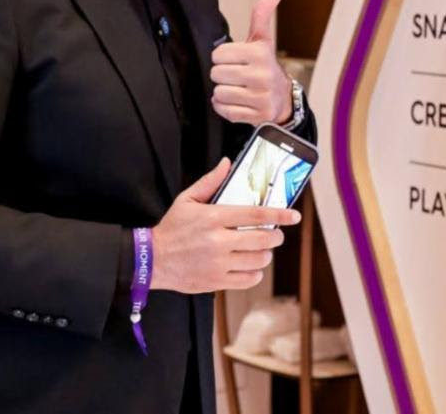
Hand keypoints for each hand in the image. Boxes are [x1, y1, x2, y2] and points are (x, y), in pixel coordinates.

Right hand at [150, 158, 300, 293]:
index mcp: (213, 218)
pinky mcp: (215, 282)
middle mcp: (218, 241)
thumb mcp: (187, 199)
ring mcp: (217, 264)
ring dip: (266, 254)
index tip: (294, 216)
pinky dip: (255, 273)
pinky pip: (247, 279)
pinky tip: (251, 266)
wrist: (151, 261)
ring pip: (258, 260)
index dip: (280, 215)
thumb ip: (210, 181)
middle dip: (276, 236)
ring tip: (262, 249)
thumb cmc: (172, 228)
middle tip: (276, 234)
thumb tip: (227, 163)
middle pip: (262, 239)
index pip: (256, 215)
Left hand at [210, 0, 292, 124]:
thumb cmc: (266, 67)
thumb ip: (261, 17)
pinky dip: (225, 107)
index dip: (222, 57)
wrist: (283, 99)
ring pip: (219, 93)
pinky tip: (236, 101)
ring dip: (223, 92)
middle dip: (222, 75)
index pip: (218, 54)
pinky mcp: (257, 115)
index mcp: (260, 54)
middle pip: (216, 74)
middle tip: (236, 76)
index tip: (234, 60)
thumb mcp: (263, 41)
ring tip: (237, 89)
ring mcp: (260, 97)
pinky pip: (225, 111)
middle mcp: (262, 75)